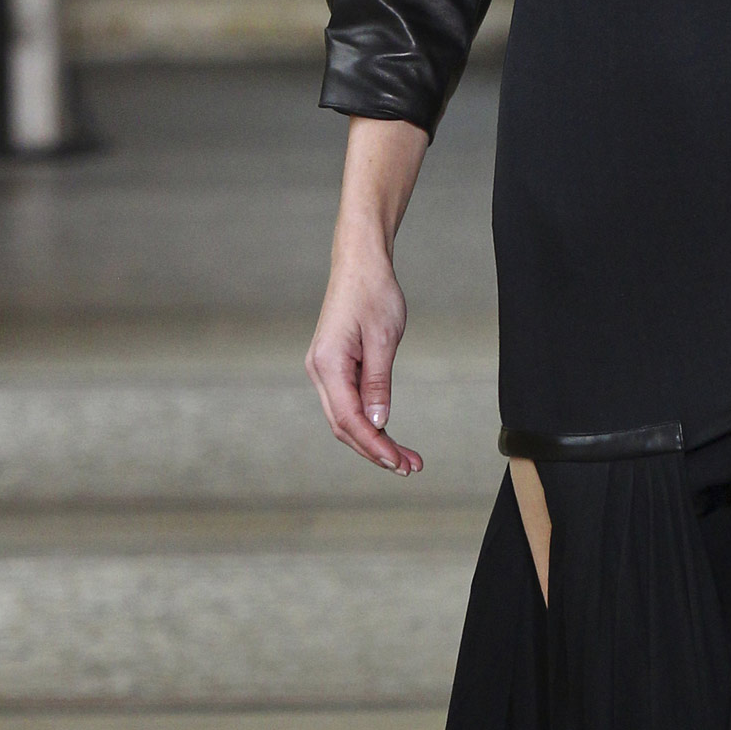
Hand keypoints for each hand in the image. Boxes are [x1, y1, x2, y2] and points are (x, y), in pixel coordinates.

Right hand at [307, 116, 429, 474]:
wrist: (361, 262)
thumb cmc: (374, 293)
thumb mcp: (383, 339)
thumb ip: (378, 383)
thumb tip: (379, 423)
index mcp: (328, 364)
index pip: (349, 419)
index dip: (374, 445)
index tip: (399, 463)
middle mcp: (320, 371)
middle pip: (344, 426)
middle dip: (376, 450)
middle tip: (411, 467)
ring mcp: (325, 370)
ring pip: (346, 418)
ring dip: (374, 440)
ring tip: (406, 458)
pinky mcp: (335, 366)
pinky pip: (349, 403)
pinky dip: (369, 422)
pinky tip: (389, 434)